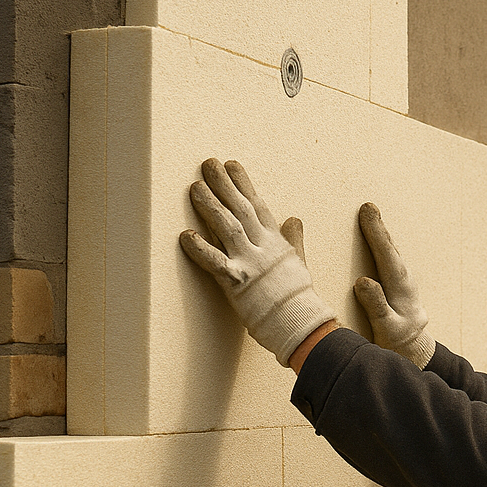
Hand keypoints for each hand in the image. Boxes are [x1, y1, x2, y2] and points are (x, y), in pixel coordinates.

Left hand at [179, 158, 336, 366]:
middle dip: (223, 185)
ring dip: (210, 207)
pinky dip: (200, 250)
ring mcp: (250, 263)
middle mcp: (262, 247)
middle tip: (208, 164)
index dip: (243, 184)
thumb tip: (294, 218)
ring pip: (227, 228)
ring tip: (195, 188)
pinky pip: (216, 263)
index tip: (231, 164)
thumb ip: (293, 238)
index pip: (258, 205)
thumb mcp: (299, 261)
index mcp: (276, 241)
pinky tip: (185, 236)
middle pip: (240, 209)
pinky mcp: (238, 283)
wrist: (301, 322)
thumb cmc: (298, 295)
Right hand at [354, 203, 435, 368]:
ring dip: (382, 235)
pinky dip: (384, 246)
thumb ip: (377, 306)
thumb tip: (363, 280)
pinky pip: (390, 260)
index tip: (367, 212)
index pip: (386, 256)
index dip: (376, 233)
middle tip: (368, 207)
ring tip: (372, 216)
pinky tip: (378, 239)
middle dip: (378, 228)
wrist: (415, 351)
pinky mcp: (400, 286)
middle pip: (391, 250)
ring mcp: (404, 283)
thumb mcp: (386, 330)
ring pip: (392, 254)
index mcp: (401, 289)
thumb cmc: (398, 343)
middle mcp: (405, 282)